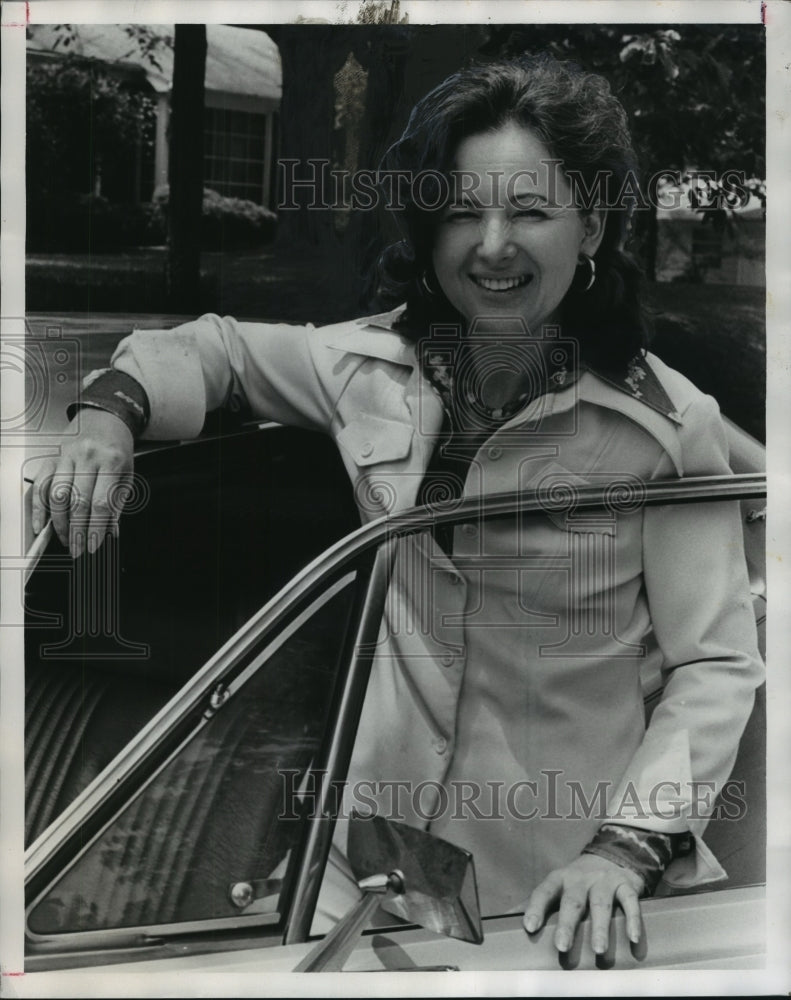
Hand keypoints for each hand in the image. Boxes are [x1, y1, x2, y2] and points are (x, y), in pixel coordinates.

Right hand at [31, 408, 134, 557]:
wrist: (105, 419)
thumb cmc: (117, 449)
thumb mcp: (127, 474)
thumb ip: (117, 503)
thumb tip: (109, 531)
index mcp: (111, 462)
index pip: (100, 503)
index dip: (96, 528)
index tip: (93, 545)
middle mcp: (87, 458)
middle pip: (78, 502)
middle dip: (77, 531)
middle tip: (77, 549)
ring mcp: (66, 456)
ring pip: (57, 495)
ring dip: (59, 523)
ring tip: (64, 539)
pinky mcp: (52, 457)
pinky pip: (41, 484)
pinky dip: (38, 507)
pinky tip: (40, 524)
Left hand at [523, 853, 643, 955]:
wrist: (612, 856)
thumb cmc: (579, 881)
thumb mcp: (558, 885)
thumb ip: (538, 902)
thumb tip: (506, 918)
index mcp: (560, 879)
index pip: (544, 892)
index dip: (535, 908)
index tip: (529, 927)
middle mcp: (580, 878)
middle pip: (572, 901)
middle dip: (567, 924)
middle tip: (562, 947)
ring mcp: (603, 880)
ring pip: (600, 903)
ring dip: (599, 927)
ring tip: (598, 950)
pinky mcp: (625, 884)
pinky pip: (630, 902)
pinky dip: (633, 920)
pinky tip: (632, 938)